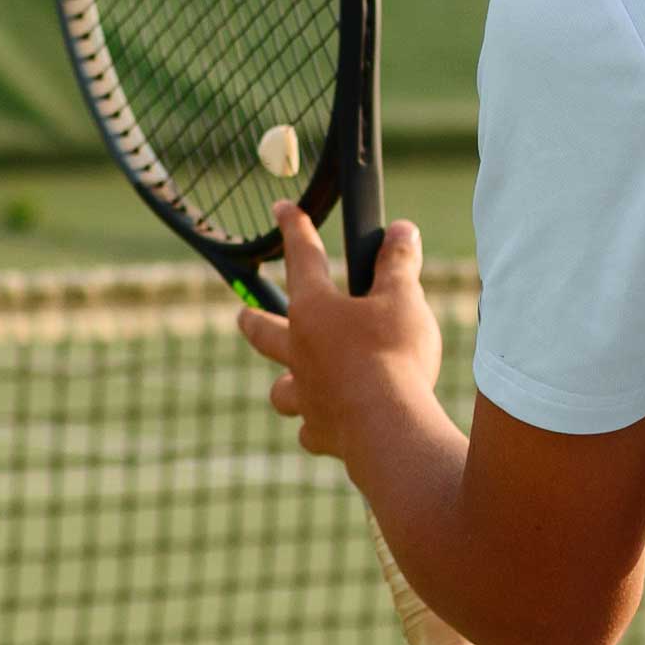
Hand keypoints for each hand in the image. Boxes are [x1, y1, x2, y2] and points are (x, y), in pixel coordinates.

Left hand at [237, 202, 444, 459]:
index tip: (282, 209)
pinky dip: (317, 426)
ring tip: (291, 382)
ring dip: (285, 382)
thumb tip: (400, 229)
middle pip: (264, 333)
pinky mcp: (323, 434)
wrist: (389, 430)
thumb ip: (398, 263)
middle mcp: (299, 353)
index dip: (294, 230)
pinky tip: (327, 427)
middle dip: (254, 320)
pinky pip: (311, 430)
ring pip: (281, 389)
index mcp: (313, 311)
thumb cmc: (393, 356)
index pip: (302, 259)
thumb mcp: (403, 300)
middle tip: (241, 315)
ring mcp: (307, 397)